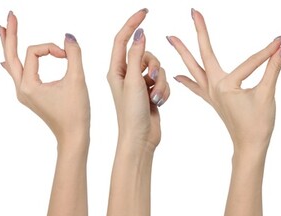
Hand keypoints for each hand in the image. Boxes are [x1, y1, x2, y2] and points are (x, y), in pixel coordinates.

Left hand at [0, 11, 88, 141]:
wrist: (73, 137)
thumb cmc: (76, 112)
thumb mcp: (77, 80)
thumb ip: (74, 54)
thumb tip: (68, 36)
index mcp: (28, 85)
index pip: (34, 52)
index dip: (51, 47)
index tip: (66, 55)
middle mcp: (21, 88)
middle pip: (11, 54)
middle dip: (11, 34)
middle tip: (10, 15)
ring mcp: (23, 92)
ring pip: (12, 63)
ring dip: (9, 45)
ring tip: (3, 29)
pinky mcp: (28, 95)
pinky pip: (16, 74)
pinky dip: (13, 61)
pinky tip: (3, 58)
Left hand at [107, 9, 168, 149]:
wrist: (140, 139)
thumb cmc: (130, 114)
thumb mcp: (133, 81)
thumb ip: (136, 56)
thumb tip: (139, 34)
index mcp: (115, 70)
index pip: (122, 39)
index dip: (132, 24)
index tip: (145, 12)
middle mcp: (125, 75)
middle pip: (145, 54)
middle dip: (154, 65)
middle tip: (151, 79)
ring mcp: (138, 84)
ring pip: (158, 68)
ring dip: (161, 81)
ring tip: (154, 97)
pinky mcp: (150, 92)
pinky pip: (164, 81)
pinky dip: (164, 90)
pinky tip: (159, 103)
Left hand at [167, 9, 280, 150]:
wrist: (249, 148)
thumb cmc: (259, 125)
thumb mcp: (268, 94)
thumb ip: (274, 68)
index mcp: (225, 85)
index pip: (250, 62)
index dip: (268, 52)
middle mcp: (213, 87)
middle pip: (203, 54)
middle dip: (199, 32)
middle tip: (192, 12)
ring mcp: (210, 94)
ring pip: (194, 68)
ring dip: (183, 52)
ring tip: (170, 37)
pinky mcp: (213, 101)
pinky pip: (196, 87)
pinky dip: (186, 80)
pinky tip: (177, 75)